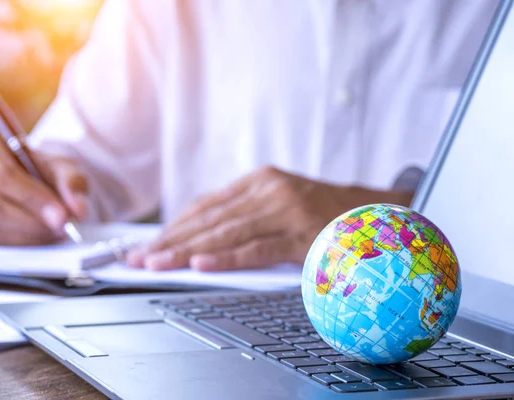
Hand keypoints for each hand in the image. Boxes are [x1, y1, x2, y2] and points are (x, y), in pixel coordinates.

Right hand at [0, 132, 88, 245]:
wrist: (31, 179)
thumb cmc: (42, 169)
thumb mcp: (63, 167)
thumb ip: (72, 184)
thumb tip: (78, 210)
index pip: (2, 174)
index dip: (32, 197)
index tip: (61, 215)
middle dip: (32, 220)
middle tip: (62, 227)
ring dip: (27, 234)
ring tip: (55, 232)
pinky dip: (19, 242)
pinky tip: (40, 238)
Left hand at [127, 166, 411, 270]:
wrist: (375, 213)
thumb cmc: (322, 213)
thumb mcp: (280, 204)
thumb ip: (244, 216)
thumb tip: (200, 241)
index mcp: (260, 181)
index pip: (206, 205)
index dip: (175, 226)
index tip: (150, 243)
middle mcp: (268, 190)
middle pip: (210, 219)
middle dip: (172, 240)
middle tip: (141, 257)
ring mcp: (285, 210)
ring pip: (226, 232)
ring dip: (188, 251)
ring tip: (159, 263)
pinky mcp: (301, 233)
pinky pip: (256, 248)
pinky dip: (227, 257)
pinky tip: (201, 265)